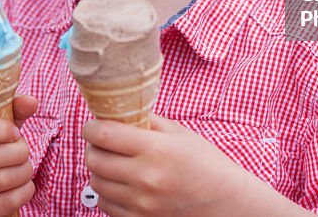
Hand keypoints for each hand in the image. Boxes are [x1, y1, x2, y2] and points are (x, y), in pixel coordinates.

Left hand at [82, 114, 309, 216]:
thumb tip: (118, 111)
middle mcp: (145, 179)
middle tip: (101, 142)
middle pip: (95, 160)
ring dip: (98, 169)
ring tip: (111, 162)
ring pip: (96, 183)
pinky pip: (105, 205)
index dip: (91, 127)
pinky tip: (119, 183)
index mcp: (157, 150)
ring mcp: (141, 204)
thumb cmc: (206, 164)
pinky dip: (106, 192)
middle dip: (93, 147)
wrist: (225, 203)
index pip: (104, 135)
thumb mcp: (179, 134)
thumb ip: (147, 122)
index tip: (93, 125)